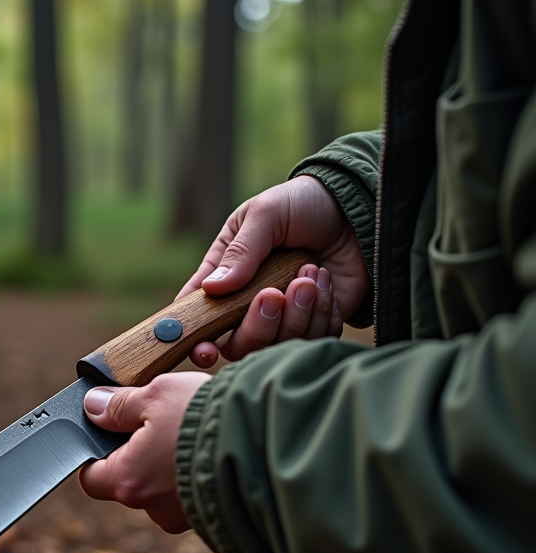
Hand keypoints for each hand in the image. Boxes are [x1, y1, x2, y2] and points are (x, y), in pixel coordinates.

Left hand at [78, 373, 210, 533]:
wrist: (270, 443)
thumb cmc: (207, 419)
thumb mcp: (157, 395)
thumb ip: (119, 404)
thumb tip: (93, 406)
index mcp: (129, 482)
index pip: (91, 478)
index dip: (94, 453)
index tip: (107, 430)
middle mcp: (154, 508)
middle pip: (130, 481)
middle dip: (139, 452)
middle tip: (159, 420)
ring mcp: (185, 517)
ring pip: (163, 486)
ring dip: (171, 460)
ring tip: (193, 429)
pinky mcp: (214, 516)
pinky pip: (193, 491)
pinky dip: (197, 471)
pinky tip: (212, 445)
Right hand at [177, 176, 368, 367]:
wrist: (356, 208)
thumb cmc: (301, 204)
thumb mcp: (266, 214)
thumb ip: (241, 252)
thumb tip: (211, 288)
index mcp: (225, 275)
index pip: (199, 315)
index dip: (196, 338)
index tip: (204, 349)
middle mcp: (249, 303)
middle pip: (238, 344)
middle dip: (256, 326)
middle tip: (275, 294)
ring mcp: (284, 317)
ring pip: (278, 346)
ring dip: (297, 313)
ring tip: (310, 272)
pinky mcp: (317, 323)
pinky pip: (314, 340)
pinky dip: (322, 315)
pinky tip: (326, 283)